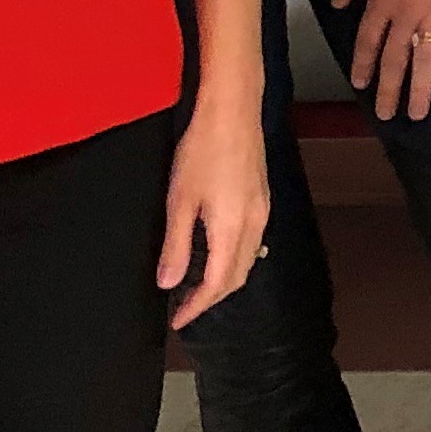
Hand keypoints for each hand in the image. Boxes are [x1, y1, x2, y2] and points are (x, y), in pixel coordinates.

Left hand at [160, 94, 269, 328]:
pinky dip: (236, 259)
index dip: (197, 306)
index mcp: (232, 229)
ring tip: (199, 286)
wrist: (232, 111)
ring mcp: (262, 210)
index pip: (218, 283)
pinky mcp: (261, 197)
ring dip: (226, 279)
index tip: (178, 320)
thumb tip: (168, 282)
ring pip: (249, 260)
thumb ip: (176, 246)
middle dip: (212, 298)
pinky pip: (253, 242)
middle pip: (238, 276)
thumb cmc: (203, 150)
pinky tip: (220, 254)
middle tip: (186, 308)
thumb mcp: (179, 201)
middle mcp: (254, 225)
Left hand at [336, 0, 430, 121]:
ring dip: (421, 89)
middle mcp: (406, 15)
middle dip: (389, 89)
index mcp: (380, 1)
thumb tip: (338, 4)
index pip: (367, 42)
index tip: (360, 84)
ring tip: (418, 113)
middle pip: (394, 59)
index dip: (363, 64)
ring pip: (426, 59)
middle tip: (387, 115)